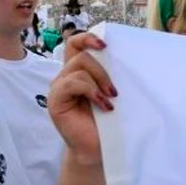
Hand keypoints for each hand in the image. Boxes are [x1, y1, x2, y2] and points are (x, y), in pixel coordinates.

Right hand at [46, 32, 114, 166]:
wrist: (102, 147)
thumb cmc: (111, 121)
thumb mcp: (115, 93)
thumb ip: (114, 75)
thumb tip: (130, 56)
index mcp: (81, 71)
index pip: (76, 43)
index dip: (88, 38)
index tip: (106, 45)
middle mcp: (67, 76)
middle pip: (79, 52)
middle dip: (102, 67)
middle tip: (115, 89)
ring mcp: (60, 87)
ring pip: (78, 66)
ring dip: (100, 81)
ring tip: (111, 100)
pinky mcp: (55, 100)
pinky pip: (71, 83)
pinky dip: (91, 91)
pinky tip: (104, 106)